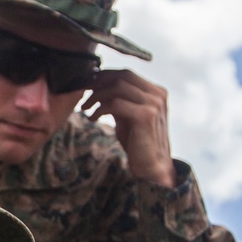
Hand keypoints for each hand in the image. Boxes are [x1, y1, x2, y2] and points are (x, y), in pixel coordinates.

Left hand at [82, 69, 175, 186]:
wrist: (152, 168)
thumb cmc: (139, 144)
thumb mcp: (128, 117)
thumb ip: (119, 101)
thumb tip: (99, 87)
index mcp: (155, 92)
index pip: (126, 73)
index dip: (104, 77)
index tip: (88, 86)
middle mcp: (157, 94)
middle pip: (122, 75)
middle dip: (99, 83)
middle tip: (84, 96)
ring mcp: (153, 104)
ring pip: (117, 87)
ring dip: (97, 96)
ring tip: (86, 109)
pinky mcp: (146, 116)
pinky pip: (116, 104)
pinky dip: (100, 109)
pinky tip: (93, 118)